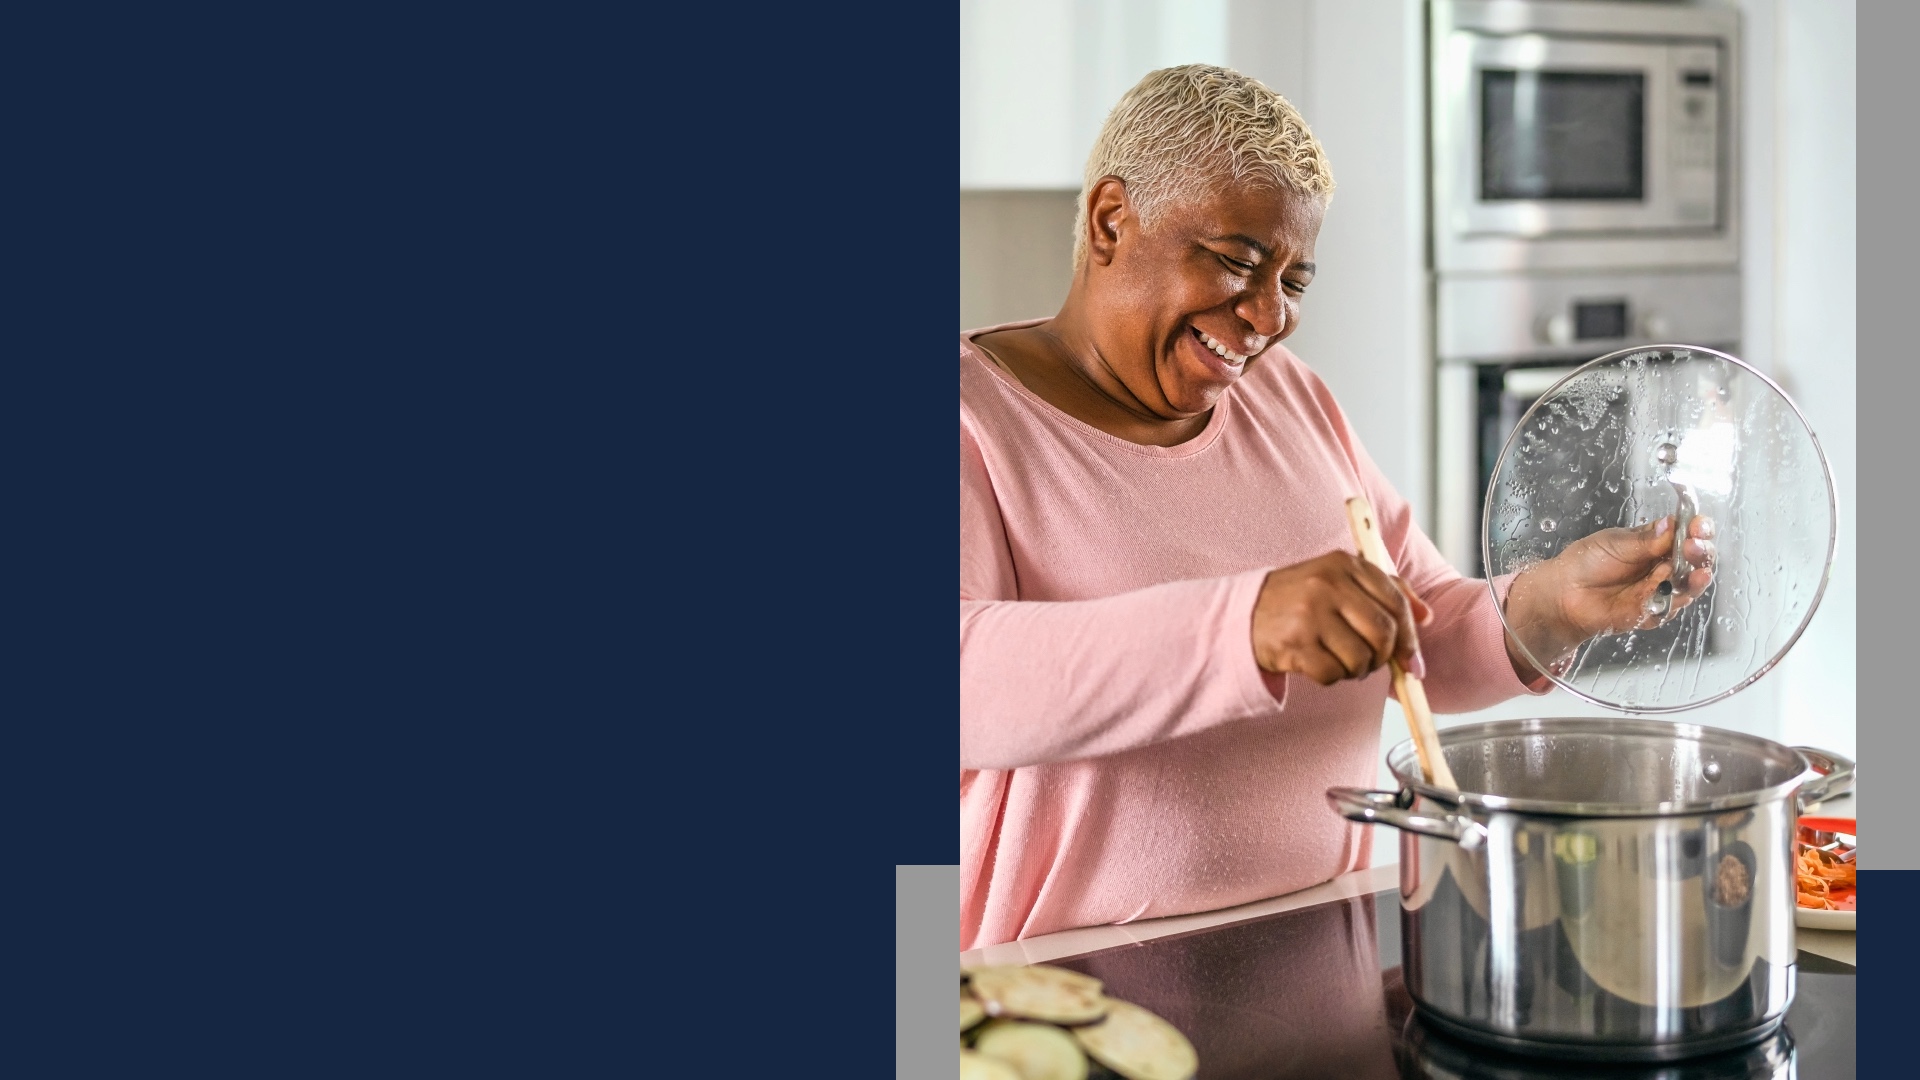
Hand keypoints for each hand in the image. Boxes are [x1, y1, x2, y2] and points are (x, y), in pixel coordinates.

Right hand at [1252, 552, 1432, 685]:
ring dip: (1356, 670)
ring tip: (1340, 660)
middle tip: (1372, 663)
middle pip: (1383, 633)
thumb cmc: (1298, 600)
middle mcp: (1327, 584)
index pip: (1395, 602)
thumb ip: (1385, 590)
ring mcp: (1309, 613)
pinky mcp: (1294, 643)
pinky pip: (1333, 674)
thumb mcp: (1340, 580)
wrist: (1241, 615)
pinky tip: (1318, 664)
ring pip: (1360, 658)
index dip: (1410, 636)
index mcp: (1343, 563)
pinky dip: (1332, 678)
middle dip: (1384, 658)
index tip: (1413, 660)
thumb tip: (1426, 617)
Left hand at [1504, 515, 1716, 674]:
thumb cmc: (1587, 563)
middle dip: (1700, 552)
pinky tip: (1673, 590)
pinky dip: (1674, 599)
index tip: (1698, 526)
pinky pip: (1671, 606)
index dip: (1698, 529)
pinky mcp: (1655, 611)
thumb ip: (1645, 540)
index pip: (1688, 532)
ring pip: (1690, 585)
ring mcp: (1662, 589)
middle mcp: (1666, 564)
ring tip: (1697, 571)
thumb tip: (1672, 523)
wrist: (1564, 594)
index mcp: (1658, 541)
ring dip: (1696, 578)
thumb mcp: (1615, 544)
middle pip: (1696, 559)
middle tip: (1694, 546)